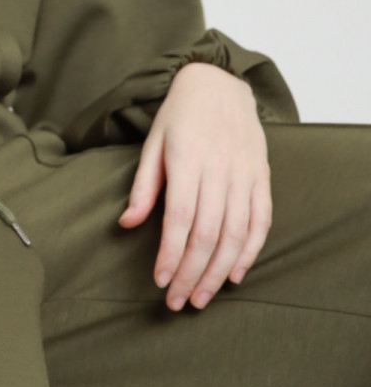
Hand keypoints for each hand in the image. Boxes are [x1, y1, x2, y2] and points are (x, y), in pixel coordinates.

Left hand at [117, 62, 271, 310]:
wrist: (218, 83)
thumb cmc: (178, 116)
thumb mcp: (152, 144)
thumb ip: (143, 187)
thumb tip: (126, 225)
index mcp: (187, 160)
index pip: (180, 219)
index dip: (170, 254)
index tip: (159, 282)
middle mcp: (219, 169)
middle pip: (208, 234)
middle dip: (191, 273)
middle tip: (177, 302)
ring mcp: (244, 174)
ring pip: (236, 233)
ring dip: (219, 271)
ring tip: (201, 297)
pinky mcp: (261, 176)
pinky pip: (261, 220)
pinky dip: (250, 251)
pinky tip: (235, 275)